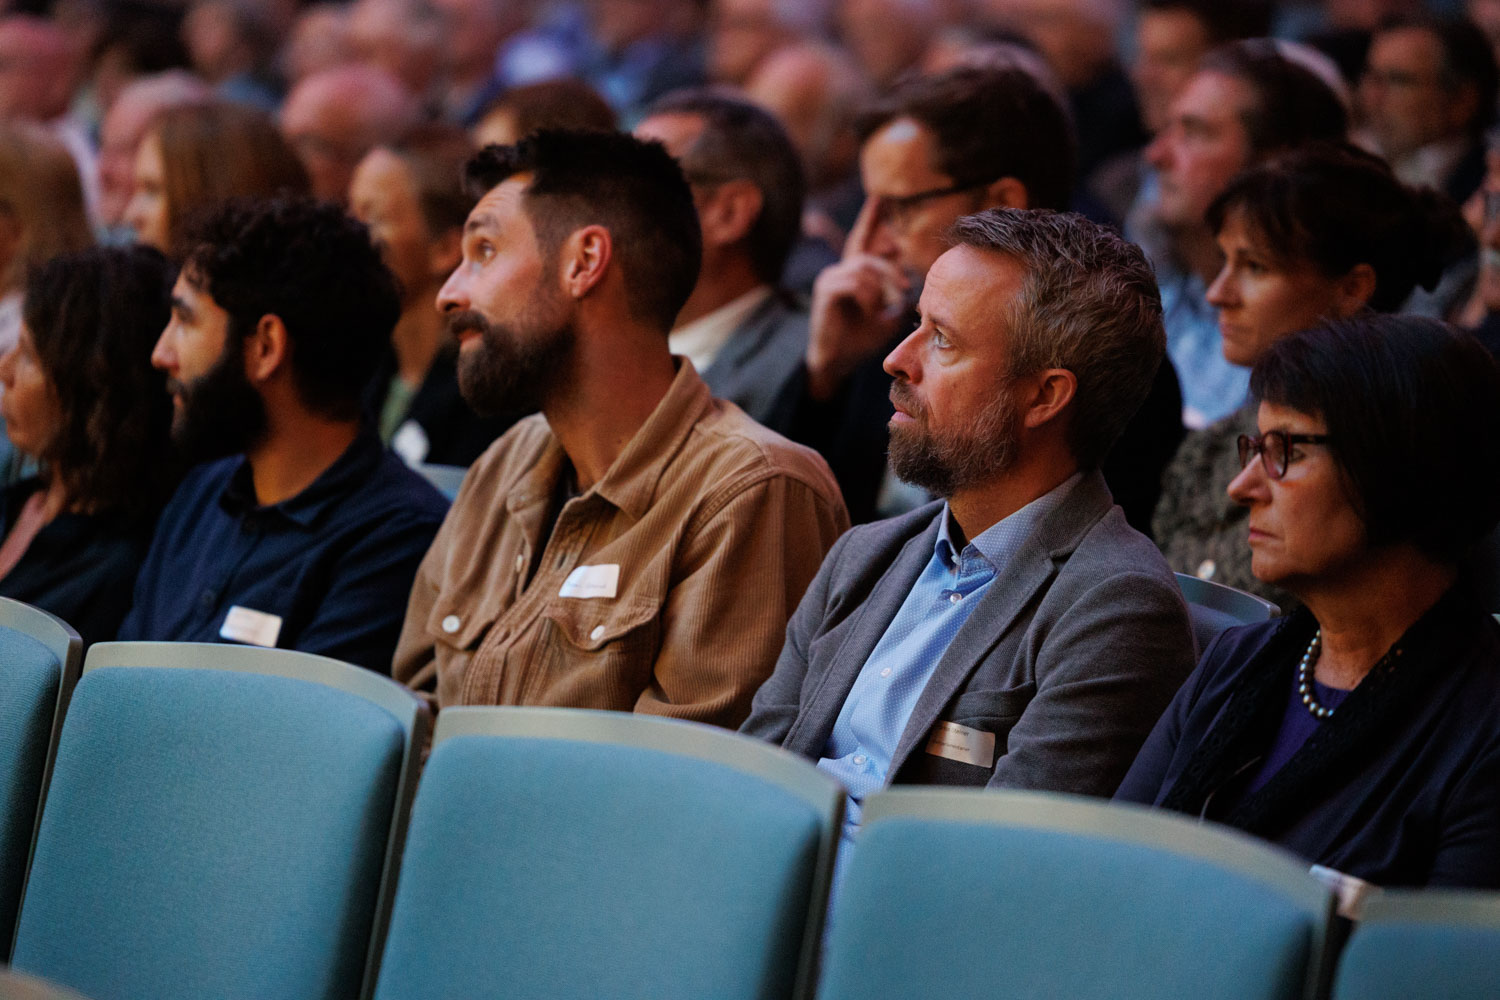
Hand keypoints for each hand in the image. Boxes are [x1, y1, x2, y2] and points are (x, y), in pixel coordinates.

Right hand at [805, 199, 909, 399]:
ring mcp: (829, 279)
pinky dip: (868, 297)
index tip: (879, 198)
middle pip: (869, 256)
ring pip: (863, 268)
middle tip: (905, 291)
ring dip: (881, 288)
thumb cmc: (860, 341)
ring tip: (885, 309)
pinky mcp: (825, 290)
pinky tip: (868, 313)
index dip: (869, 218)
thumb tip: (907, 283)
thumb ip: (895, 296)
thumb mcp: (885, 316)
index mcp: (852, 274)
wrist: (836, 363)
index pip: (861, 239)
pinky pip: (854, 282)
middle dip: (891, 271)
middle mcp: (838, 271)